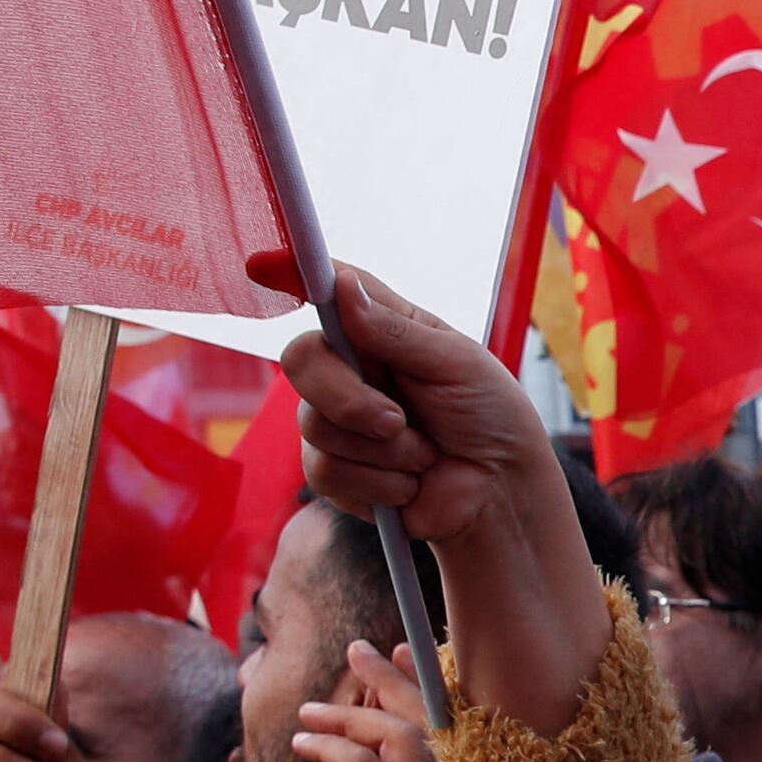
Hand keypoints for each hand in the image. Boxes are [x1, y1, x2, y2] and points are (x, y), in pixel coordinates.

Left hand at [266, 644, 458, 761]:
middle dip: (392, 682)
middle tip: (358, 651)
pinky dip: (327, 746)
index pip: (453, 738)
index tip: (400, 654)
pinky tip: (302, 744)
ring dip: (347, 717)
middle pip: (430, 730)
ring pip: (394, 740)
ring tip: (309, 714)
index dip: (427, 690)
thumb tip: (387, 706)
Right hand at [285, 269, 605, 729]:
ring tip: (426, 455)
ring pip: (313, 424)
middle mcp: (351, 367)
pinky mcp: (335, 470)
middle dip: (347, 397)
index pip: (327, 289)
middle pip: (300, 360)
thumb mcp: (457, 364)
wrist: (501, 495)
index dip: (289, 273)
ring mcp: (338, 419)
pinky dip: (380, 483)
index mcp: (381, 328)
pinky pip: (325, 472)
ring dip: (383, 450)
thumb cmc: (491, 418)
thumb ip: (395, 331)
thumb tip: (342, 286)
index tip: (260, 266)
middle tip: (396, 420)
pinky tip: (412, 483)